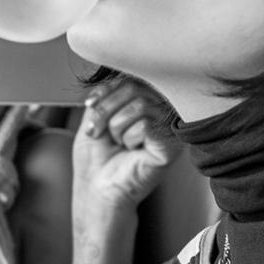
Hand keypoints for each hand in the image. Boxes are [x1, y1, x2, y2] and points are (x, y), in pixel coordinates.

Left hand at [72, 77, 178, 214]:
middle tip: (98, 131)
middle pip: (135, 87)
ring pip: (140, 105)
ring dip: (117, 127)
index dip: (106, 90)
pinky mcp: (172, 145)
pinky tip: (132, 151)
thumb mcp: (94, 116)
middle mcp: (160, 110)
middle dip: (106, 110)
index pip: (130, 77)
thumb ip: (106, 93)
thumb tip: (111, 74)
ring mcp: (168, 127)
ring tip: (119, 143)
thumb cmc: (97, 158)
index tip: (90, 105)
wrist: (98, 189)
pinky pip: (147, 125)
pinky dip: (129, 139)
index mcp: (144, 101)